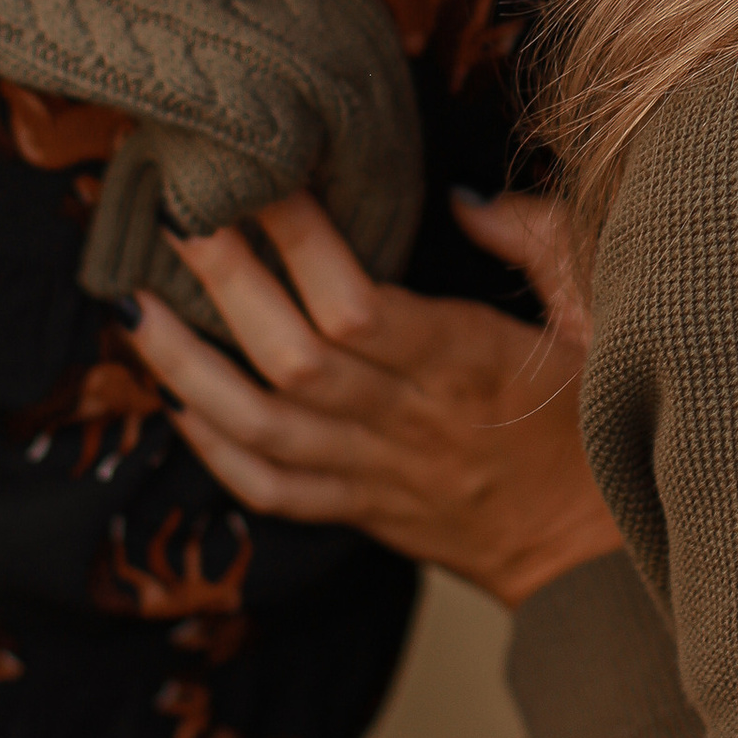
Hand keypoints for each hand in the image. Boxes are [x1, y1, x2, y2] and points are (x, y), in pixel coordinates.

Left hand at [133, 188, 623, 608]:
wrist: (597, 560)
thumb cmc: (598, 424)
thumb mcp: (601, 316)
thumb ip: (540, 241)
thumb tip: (465, 197)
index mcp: (468, 364)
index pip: (361, 306)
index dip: (301, 244)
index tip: (259, 177)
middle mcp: (410, 420)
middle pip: (294, 359)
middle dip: (225, 286)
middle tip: (175, 217)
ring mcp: (377, 473)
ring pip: (263, 428)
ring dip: (189, 369)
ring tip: (136, 307)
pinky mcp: (360, 512)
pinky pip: (272, 491)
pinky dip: (214, 452)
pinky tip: (175, 404)